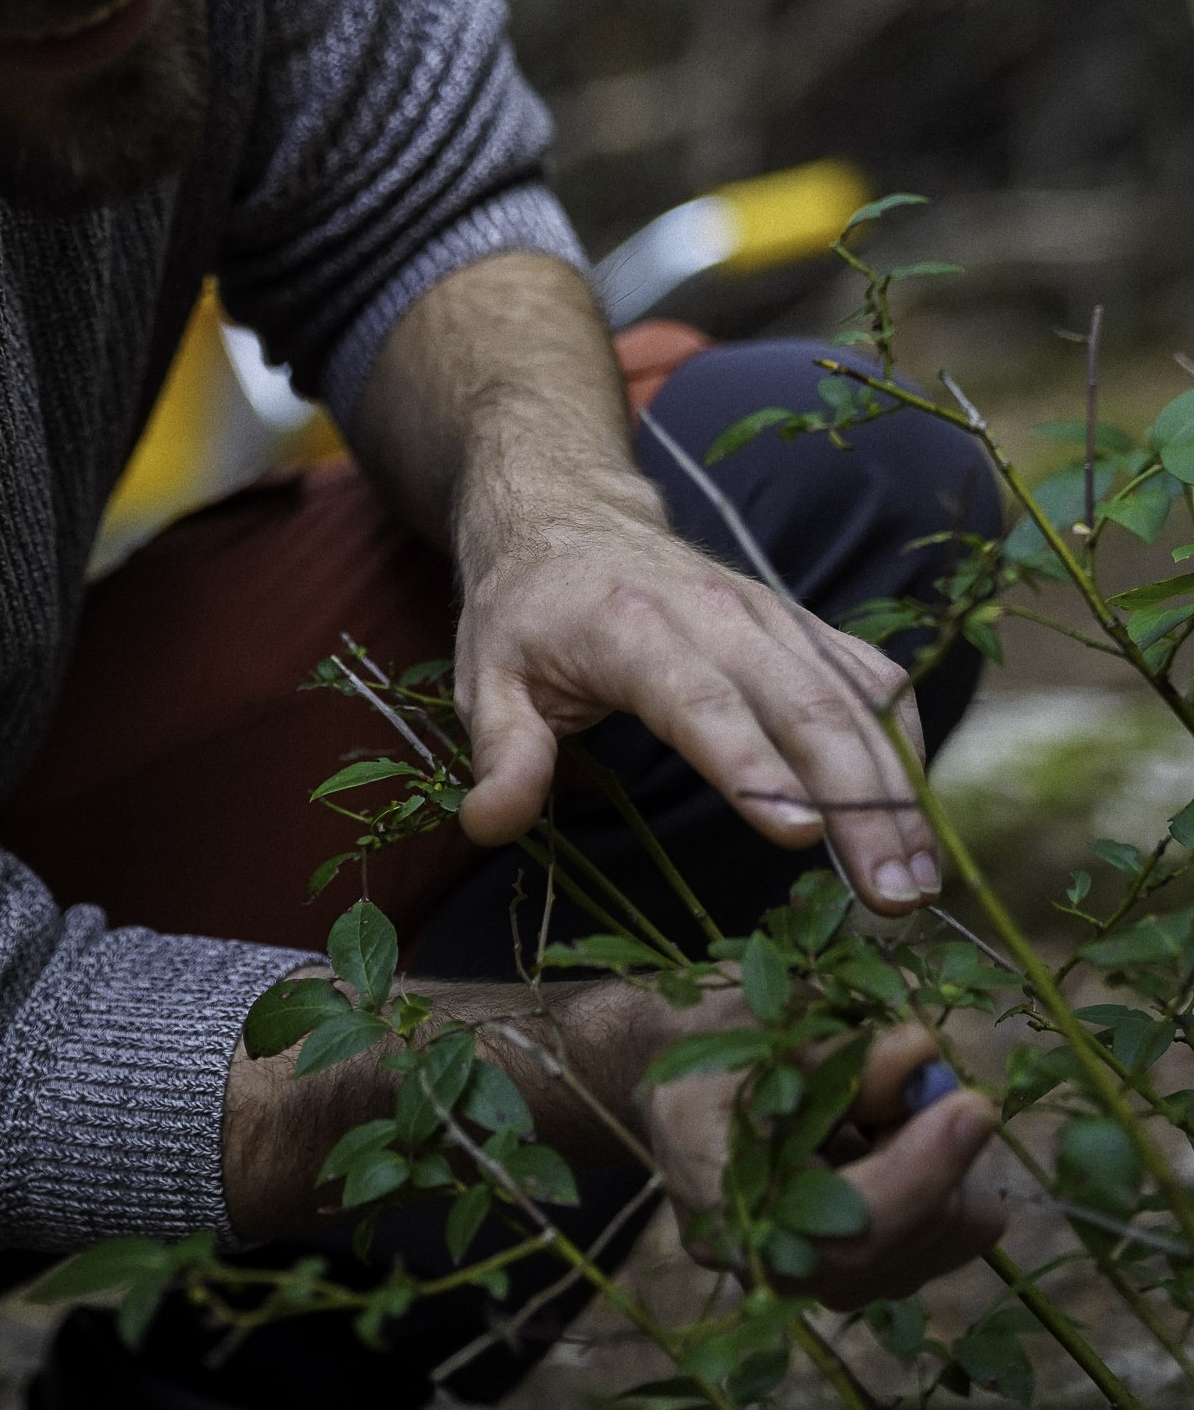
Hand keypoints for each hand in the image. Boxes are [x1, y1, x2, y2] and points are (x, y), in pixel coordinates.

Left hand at [453, 464, 939, 915]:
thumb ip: (502, 753)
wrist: (572, 513)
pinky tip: (916, 814)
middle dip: (859, 802)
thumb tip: (490, 826)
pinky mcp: (800, 625)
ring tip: (920, 878)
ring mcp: (770, 616)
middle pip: (803, 707)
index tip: (802, 834)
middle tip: (895, 896)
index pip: (703, 703)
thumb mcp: (488, 676)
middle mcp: (718, 615)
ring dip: (896, 787)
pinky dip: (902, 740)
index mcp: (633, 628)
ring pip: (851, 698)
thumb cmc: (529, 609)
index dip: (754, 766)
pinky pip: (869, 677)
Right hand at [638, 1012, 1005, 1305]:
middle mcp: (769, 1273)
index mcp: (726, 1208)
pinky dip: (942, 1182)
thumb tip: (924, 1056)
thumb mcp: (764, 1026)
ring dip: (941, 1163)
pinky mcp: (857, 1278)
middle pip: (910, 1237)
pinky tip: (889, 1140)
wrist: (682, 1080)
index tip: (974, 1105)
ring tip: (883, 1107)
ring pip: (942, 1241)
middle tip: (909, 1072)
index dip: (922, 1171)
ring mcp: (817, 1286)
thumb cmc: (713, 1044)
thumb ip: (840, 1051)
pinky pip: (944, 1240)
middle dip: (936, 1148)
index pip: (850, 1229)